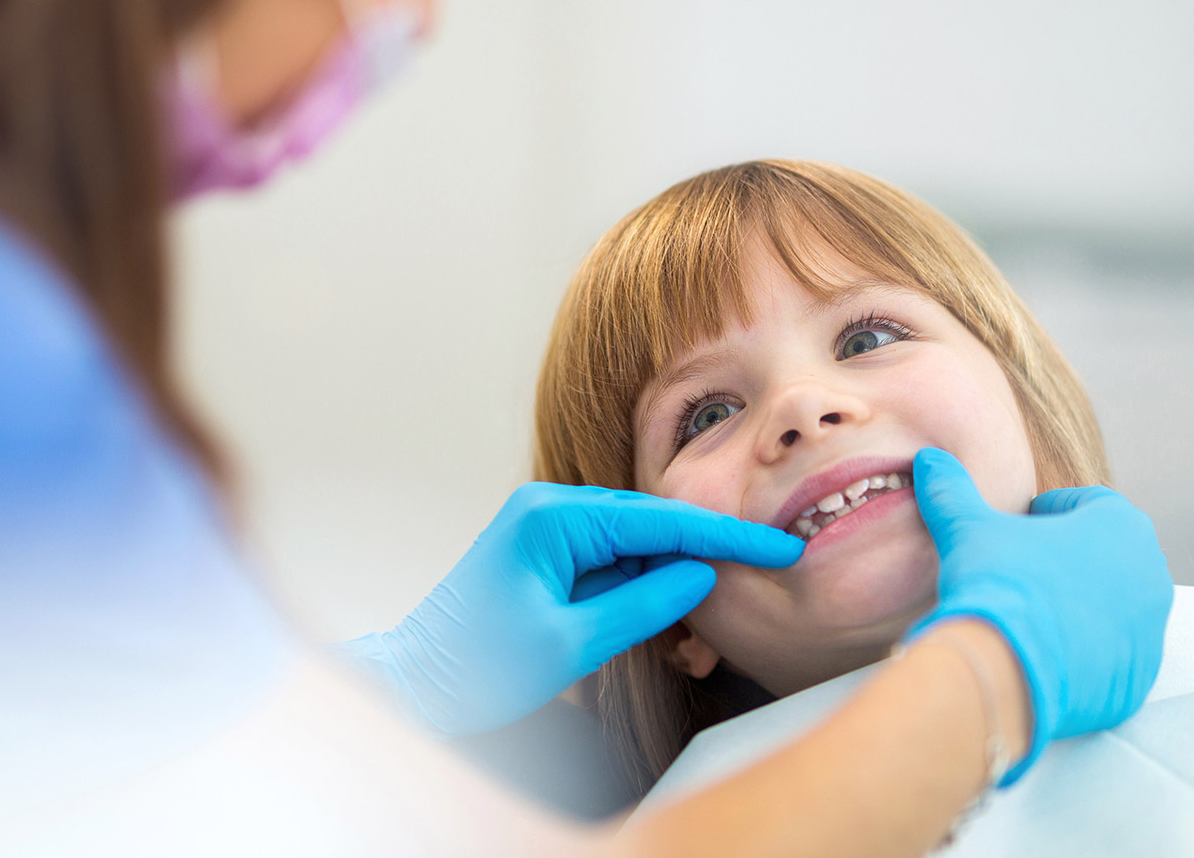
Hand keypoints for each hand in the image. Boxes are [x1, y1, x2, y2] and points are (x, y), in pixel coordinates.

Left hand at [336, 483, 802, 735]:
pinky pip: (611, 563)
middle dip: (707, 554)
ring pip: (636, 545)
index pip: (661, 521)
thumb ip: (644, 605)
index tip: (778, 549)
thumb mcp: (572, 644)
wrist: (414, 685)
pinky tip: (670, 615)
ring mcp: (547, 530)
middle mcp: (549, 509)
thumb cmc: (475, 668)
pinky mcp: (548, 557)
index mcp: (552, 517)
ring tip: (711, 622)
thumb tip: (702, 576)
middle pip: (653, 523)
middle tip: (770, 569)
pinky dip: (643, 587)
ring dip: (674, 577)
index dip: (727, 539)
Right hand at [906, 448, 1172, 783]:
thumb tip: (929, 460)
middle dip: (1068, 560)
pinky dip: (1084, 652)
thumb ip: (951, 489)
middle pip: (1105, 556)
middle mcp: (1150, 574)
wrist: (1006, 668)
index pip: (1087, 504)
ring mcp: (1150, 629)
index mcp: (1122, 525)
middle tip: (1023, 573)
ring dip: (1078, 607)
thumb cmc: (997, 585)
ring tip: (1030, 616)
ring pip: (1113, 607)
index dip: (1046, 514)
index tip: (1018, 530)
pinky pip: (1113, 656)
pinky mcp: (1138, 676)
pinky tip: (1043, 654)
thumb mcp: (967, 527)